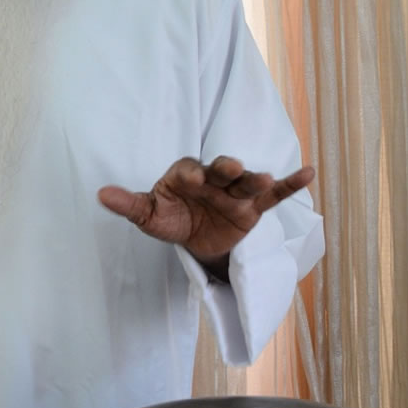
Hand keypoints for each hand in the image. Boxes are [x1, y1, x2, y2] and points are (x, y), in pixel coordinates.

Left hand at [97, 156, 314, 265]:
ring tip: (264, 178)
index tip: (190, 179)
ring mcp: (235, 192)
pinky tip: (308, 172)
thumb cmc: (170, 219)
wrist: (195, 240)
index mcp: (184, 175)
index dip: (189, 175)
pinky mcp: (253, 208)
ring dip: (255, 178)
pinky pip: (274, 196)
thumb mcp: (149, 216)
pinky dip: (290, 185)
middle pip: (221, 170)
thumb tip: (100, 195)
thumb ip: (129, 205)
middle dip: (225, 168)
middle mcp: (213, 179)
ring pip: (247, 182)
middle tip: (229, 166)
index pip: (187, 171)